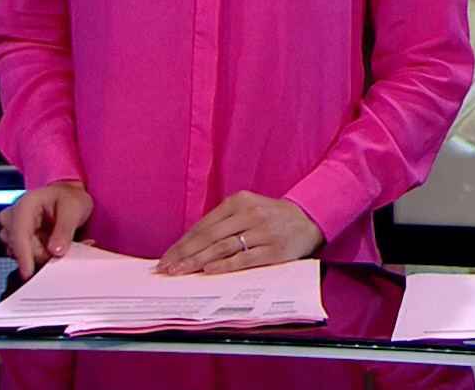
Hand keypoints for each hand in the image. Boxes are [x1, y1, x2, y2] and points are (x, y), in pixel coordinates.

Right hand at [0, 181, 92, 279]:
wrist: (65, 197)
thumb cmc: (69, 199)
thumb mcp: (74, 209)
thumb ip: (65, 230)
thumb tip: (55, 252)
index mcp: (24, 205)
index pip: (19, 233)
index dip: (23, 255)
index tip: (29, 272)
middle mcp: (10, 217)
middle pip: (20, 247)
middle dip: (43, 254)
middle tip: (68, 249)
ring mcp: (10, 230)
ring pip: (21, 254)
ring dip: (43, 255)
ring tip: (64, 244)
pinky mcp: (13, 241)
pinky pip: (24, 256)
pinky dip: (40, 255)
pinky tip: (55, 246)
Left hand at [159, 191, 322, 274]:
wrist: (308, 219)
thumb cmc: (271, 217)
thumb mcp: (247, 210)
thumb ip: (223, 223)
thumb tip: (189, 246)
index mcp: (239, 201)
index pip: (203, 225)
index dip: (182, 243)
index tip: (166, 257)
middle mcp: (249, 213)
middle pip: (209, 236)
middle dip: (184, 254)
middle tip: (166, 268)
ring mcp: (262, 231)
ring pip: (223, 247)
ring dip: (198, 261)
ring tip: (180, 272)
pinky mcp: (274, 249)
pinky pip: (245, 258)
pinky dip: (225, 265)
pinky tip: (209, 271)